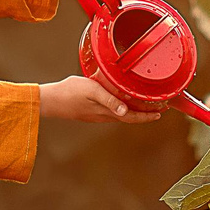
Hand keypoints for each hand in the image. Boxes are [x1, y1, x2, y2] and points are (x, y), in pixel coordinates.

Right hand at [39, 76, 159, 123]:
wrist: (49, 100)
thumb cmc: (69, 93)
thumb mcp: (91, 91)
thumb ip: (109, 100)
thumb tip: (125, 111)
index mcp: (106, 112)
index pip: (132, 117)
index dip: (147, 116)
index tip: (160, 113)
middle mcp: (104, 116)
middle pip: (129, 117)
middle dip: (144, 114)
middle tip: (158, 109)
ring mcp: (97, 114)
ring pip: (121, 115)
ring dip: (134, 112)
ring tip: (144, 105)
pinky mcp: (91, 111)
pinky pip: (112, 112)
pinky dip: (122, 108)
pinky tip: (122, 102)